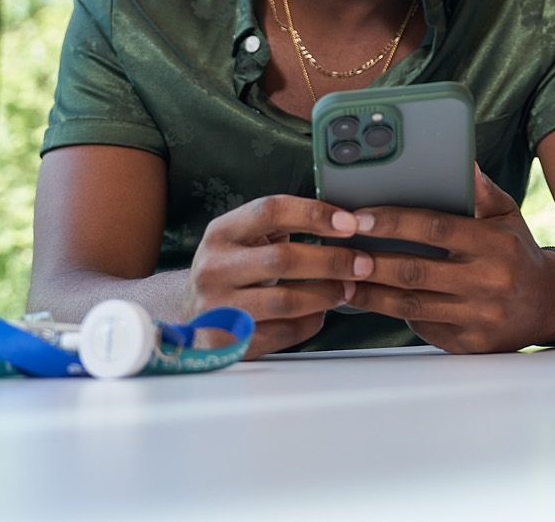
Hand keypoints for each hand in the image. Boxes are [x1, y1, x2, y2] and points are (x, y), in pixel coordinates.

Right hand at [186, 195, 377, 356]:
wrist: (191, 314)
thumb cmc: (233, 269)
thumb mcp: (244, 238)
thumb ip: (282, 225)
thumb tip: (345, 221)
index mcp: (221, 232)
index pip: (270, 210)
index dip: (314, 214)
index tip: (351, 222)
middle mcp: (213, 267)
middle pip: (282, 259)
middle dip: (331, 261)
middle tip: (363, 264)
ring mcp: (215, 307)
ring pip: (284, 301)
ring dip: (325, 295)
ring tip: (347, 290)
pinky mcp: (224, 342)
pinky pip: (280, 333)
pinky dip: (309, 323)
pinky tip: (321, 314)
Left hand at [339, 168, 554, 352]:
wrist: (550, 305)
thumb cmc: (517, 252)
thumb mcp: (507, 215)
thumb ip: (479, 190)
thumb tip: (459, 159)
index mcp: (493, 243)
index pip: (435, 228)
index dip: (393, 222)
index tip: (358, 217)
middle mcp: (487, 281)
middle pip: (416, 271)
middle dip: (371, 261)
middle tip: (337, 251)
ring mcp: (478, 316)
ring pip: (411, 306)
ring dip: (370, 294)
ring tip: (342, 278)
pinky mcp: (468, 344)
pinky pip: (422, 328)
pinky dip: (392, 314)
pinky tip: (369, 301)